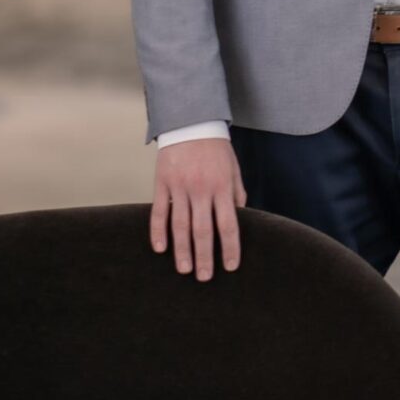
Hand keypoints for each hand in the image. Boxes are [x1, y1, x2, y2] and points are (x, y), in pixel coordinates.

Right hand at [150, 138, 246, 279]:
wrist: (191, 120)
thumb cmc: (215, 148)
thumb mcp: (233, 168)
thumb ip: (237, 193)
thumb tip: (241, 219)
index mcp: (222, 186)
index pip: (228, 224)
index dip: (230, 247)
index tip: (230, 267)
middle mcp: (202, 188)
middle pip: (203, 230)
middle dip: (205, 256)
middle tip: (205, 278)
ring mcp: (180, 186)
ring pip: (180, 225)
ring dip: (182, 250)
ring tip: (185, 270)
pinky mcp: (162, 182)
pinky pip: (159, 211)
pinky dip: (158, 230)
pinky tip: (160, 248)